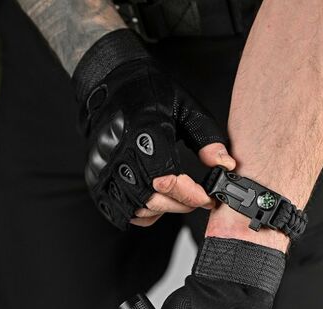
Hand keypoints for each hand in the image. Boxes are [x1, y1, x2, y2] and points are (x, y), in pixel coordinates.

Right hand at [73, 29, 234, 229]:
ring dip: (162, 210)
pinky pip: (118, 211)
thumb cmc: (148, 91)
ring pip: (136, 209)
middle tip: (197, 198)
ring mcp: (104, 168)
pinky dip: (140, 213)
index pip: (167, 180)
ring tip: (176, 197)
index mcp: (143, 133)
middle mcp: (119, 153)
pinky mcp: (96, 178)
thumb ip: (207, 138)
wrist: (110, 81)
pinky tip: (154, 200)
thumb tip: (226, 165)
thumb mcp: (187, 108)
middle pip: (152, 200)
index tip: (207, 196)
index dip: (191, 195)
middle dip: (181, 204)